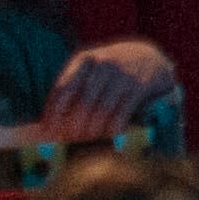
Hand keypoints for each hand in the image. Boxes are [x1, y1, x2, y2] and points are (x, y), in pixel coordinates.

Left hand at [37, 38, 176, 143]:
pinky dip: (114, 128)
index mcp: (84, 60)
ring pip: (102, 109)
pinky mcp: (141, 86)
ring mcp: (124, 74)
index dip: (54, 114)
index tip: (48, 133)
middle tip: (69, 141)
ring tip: (87, 140)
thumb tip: (49, 126)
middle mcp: (103, 64)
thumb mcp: (91, 71)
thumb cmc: (112, 72)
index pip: (63, 89)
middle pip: (82, 102)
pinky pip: (123, 112)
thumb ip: (73, 91)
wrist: (151, 58)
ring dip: (93, 130)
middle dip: (74, 126)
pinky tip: (109, 135)